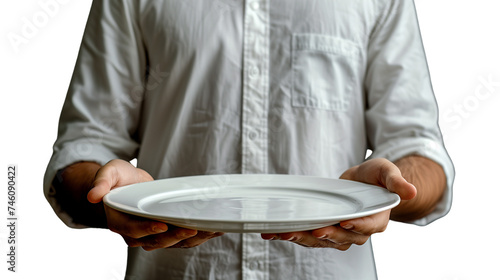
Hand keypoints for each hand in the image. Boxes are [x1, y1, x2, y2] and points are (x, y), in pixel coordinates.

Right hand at [88, 159, 222, 249]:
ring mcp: (151, 234)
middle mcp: (135, 233)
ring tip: (209, 231)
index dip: (148, 229)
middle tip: (193, 229)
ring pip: (172, 243)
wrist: (126, 185)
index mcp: (119, 221)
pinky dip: (198, 236)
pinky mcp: (165, 232)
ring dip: (191, 239)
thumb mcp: (108, 173)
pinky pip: (181, 239)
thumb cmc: (117, 179)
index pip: (134, 230)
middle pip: (156, 240)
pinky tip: (214, 230)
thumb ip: (101, 182)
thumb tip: (93, 195)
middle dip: (175, 236)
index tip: (162, 225)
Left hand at [261, 158, 416, 249]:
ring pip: (322, 240)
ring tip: (285, 233)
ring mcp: (339, 232)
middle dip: (326, 235)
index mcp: (376, 219)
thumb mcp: (387, 173)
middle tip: (312, 231)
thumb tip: (410, 191)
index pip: (368, 226)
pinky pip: (309, 235)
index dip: (358, 226)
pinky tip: (274, 232)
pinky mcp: (324, 228)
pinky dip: (292, 235)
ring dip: (303, 238)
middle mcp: (358, 231)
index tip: (345, 223)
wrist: (364, 182)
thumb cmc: (377, 178)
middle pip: (342, 238)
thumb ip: (396, 182)